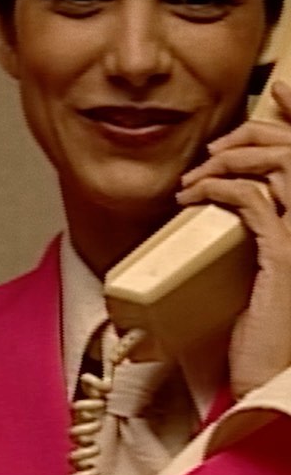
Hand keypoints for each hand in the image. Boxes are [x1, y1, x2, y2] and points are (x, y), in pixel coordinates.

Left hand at [177, 79, 290, 397]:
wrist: (271, 382)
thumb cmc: (266, 330)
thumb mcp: (266, 265)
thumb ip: (262, 225)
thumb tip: (234, 194)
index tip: (281, 93)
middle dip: (254, 134)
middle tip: (215, 147)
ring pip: (280, 166)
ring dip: (231, 161)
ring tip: (197, 176)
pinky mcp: (286, 255)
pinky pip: (253, 201)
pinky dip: (218, 190)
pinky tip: (193, 197)